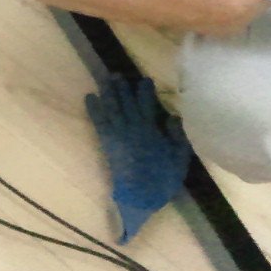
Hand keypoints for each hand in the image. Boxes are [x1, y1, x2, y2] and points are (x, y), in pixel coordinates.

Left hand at [84, 74, 190, 243]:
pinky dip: (94, 108)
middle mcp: (133, 127)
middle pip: (126, 102)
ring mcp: (118, 133)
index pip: (147, 104)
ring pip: (112, 107)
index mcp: (151, 129)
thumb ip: (178, 136)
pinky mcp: (107, 142)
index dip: (145, 91)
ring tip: (106, 79)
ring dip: (109, 92)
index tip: (145, 80)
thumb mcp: (180, 157)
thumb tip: (174, 116)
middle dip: (123, 87)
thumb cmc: (163, 178)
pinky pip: (99, 121)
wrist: (141, 195)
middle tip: (118, 74)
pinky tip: (89, 97)